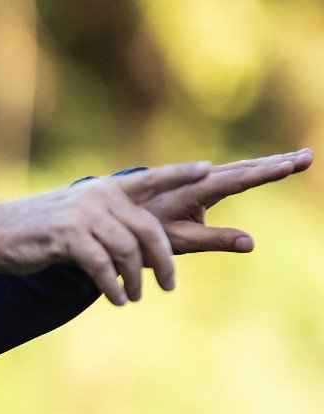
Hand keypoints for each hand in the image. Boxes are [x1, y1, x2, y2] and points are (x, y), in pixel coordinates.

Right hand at [0, 161, 212, 305]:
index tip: (209, 170)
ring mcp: (83, 215)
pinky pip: (102, 266)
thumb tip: (136, 239)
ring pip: (126, 251)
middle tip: (168, 286)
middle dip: (162, 261)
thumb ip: (108, 219)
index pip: (151, 178)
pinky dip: (113, 286)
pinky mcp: (67, 236)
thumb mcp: (78, 217)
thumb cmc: (38, 231)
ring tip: (132, 298)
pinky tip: (116, 300)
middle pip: (146, 229)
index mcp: (105, 189)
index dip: (180, 174)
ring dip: (133, 280)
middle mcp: (98, 197)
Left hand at [140, 148, 312, 254]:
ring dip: (271, 163)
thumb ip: (215, 240)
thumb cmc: (147, 231)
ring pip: (241, 168)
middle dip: (276, 163)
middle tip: (307, 157)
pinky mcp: (202, 183)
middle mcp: (198, 179)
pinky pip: (234, 173)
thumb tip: (251, 243)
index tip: (289, 166)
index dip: (264, 174)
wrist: (120, 217)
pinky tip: (274, 165)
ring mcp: (200, 179)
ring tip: (301, 158)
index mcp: (192, 191)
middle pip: (244, 169)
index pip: (235, 181)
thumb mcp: (180, 241)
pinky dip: (256, 168)